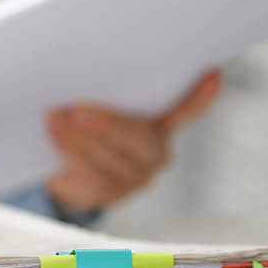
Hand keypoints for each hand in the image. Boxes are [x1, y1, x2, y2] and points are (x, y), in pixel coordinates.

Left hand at [45, 71, 221, 213]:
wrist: (68, 173)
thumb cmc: (87, 129)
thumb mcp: (96, 108)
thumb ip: (101, 95)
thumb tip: (79, 77)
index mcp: (161, 125)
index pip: (186, 110)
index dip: (200, 96)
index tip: (214, 74)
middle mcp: (156, 153)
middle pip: (137, 136)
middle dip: (105, 123)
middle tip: (75, 109)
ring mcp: (135, 177)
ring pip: (108, 158)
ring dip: (77, 138)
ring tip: (54, 119)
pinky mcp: (111, 194)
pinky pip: (91, 175)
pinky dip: (69, 152)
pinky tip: (54, 135)